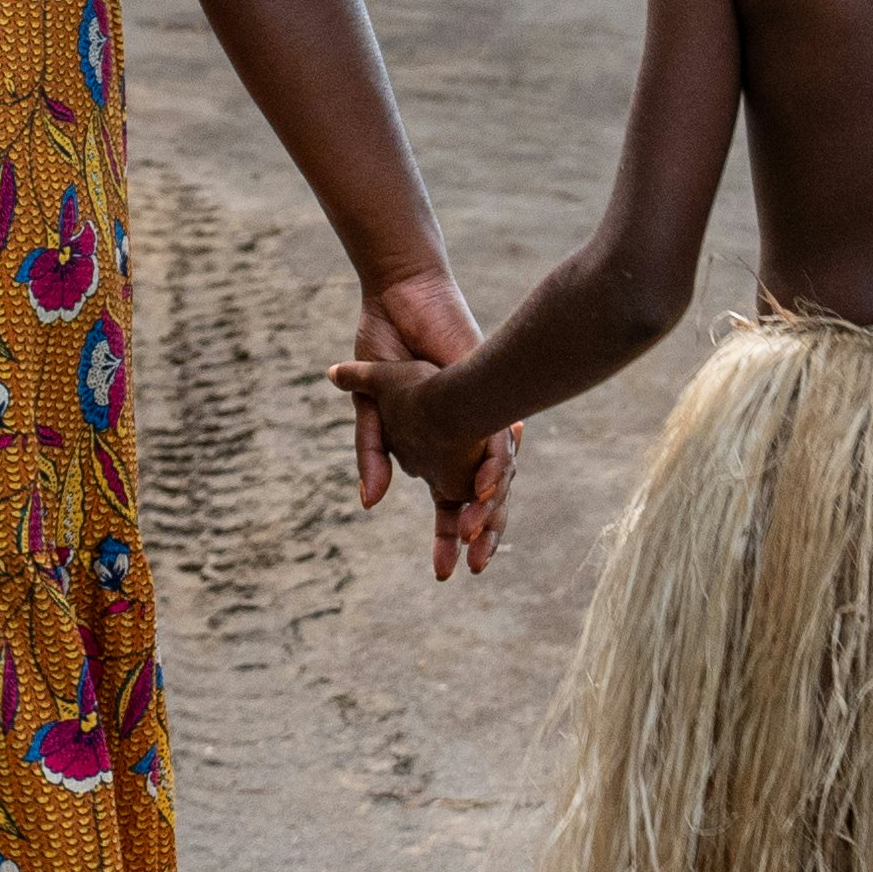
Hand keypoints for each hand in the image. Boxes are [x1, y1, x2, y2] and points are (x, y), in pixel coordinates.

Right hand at [350, 267, 511, 576]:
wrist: (402, 297)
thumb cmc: (385, 346)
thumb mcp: (370, 407)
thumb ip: (371, 453)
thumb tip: (370, 503)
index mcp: (436, 447)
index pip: (450, 504)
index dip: (448, 537)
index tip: (444, 575)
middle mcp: (466, 437)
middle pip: (484, 498)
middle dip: (480, 537)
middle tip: (472, 570)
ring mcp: (481, 415)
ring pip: (499, 472)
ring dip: (490, 506)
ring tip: (478, 536)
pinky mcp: (490, 390)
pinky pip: (502, 433)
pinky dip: (496, 461)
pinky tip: (487, 485)